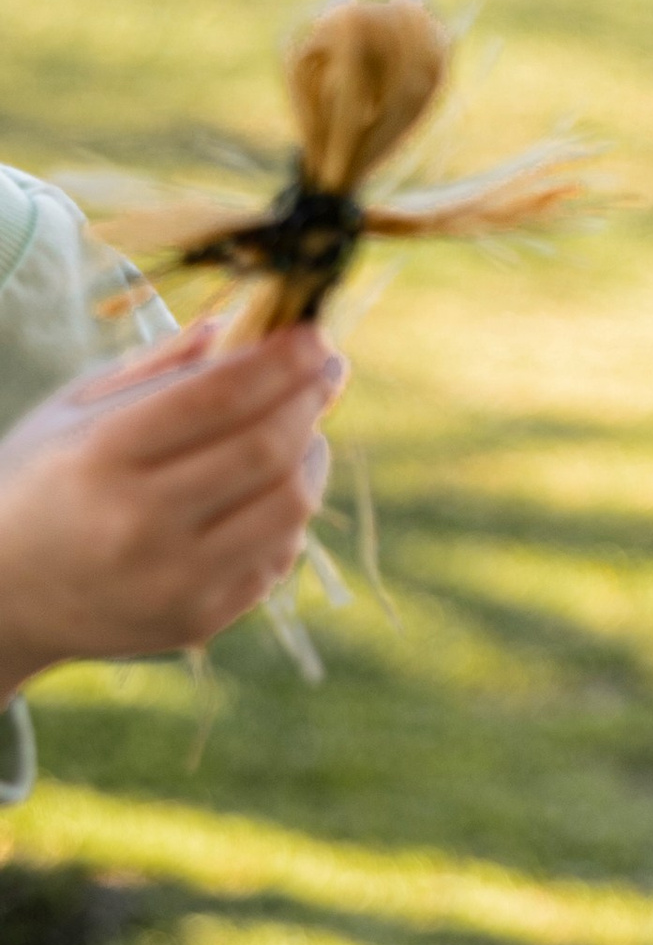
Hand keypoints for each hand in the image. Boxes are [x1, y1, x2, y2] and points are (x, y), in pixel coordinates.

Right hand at [0, 320, 342, 694]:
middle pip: (266, 449)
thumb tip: (237, 324)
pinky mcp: (198, 620)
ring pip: (289, 507)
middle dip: (309, 399)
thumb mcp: (71, 411)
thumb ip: (155, 367)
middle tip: (327, 369)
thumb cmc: (34, 483)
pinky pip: (277, 557)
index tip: (315, 334)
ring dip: (311, 454)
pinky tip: (274, 486)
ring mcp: (173, 581)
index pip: (219, 397)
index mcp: (102, 457)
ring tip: (302, 427)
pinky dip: (289, 512)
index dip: (281, 361)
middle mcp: (140, 524)